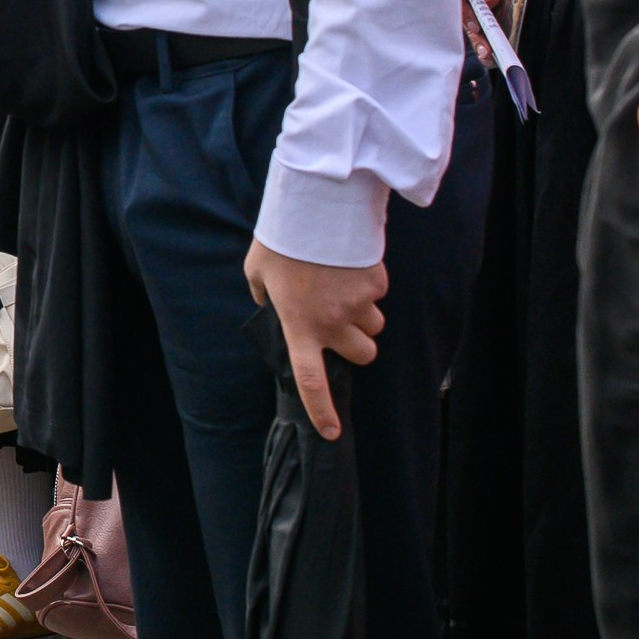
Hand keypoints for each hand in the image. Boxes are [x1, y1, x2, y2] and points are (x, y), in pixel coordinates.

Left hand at [245, 240, 386, 439]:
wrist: (314, 206)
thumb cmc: (281, 239)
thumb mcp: (258, 272)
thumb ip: (265, 297)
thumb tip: (272, 308)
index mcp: (299, 325)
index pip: (311, 380)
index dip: (322, 410)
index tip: (330, 432)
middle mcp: (332, 323)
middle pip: (363, 354)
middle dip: (357, 344)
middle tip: (341, 321)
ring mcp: (358, 305)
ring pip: (374, 326)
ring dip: (363, 315)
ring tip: (342, 285)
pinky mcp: (376, 283)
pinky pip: (379, 295)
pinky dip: (369, 286)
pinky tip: (350, 264)